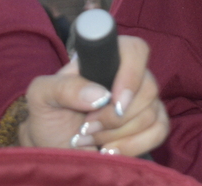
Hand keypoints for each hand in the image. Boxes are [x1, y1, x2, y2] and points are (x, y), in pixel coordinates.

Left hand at [19, 35, 168, 156]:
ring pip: (151, 114)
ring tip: (89, 138)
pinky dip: (133, 146)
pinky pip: (159, 131)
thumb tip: (100, 95)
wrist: (54, 148)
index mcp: (106, 61)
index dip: (130, 74)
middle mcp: (129, 77)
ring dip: (116, 135)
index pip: (135, 49)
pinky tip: (109, 151)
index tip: (110, 101)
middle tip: (86, 126)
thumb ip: (63, 87)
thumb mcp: (41, 96)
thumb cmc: (49, 116)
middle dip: (114, 117)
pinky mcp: (152, 124)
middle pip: (148, 87)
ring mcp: (144, 101)